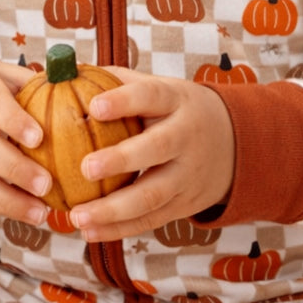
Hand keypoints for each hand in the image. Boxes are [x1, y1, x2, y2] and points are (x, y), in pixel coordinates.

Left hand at [69, 69, 234, 242]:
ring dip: (113, 210)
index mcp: (177, 102)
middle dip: (121, 160)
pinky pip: (151, 219)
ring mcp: (188, 175)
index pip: (152, 97)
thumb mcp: (161, 89)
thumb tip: (67, 71)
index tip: (94, 107)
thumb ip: (119, 81)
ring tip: (77, 216)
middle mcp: (186, 138)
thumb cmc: (178, 111)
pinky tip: (89, 232)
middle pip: (157, 148)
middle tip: (85, 168)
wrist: (235, 144)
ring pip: (153, 195)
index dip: (125, 100)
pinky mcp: (185, 204)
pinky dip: (119, 230)